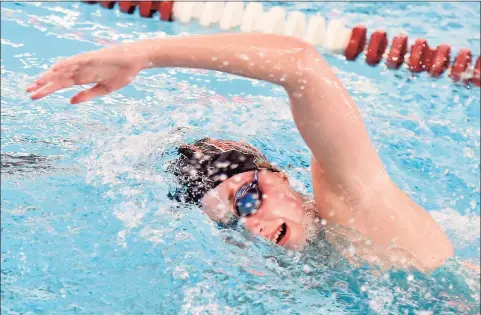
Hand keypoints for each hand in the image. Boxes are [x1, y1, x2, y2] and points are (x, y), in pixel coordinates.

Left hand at [26, 45, 146, 103]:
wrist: (135, 61)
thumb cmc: (122, 74)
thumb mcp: (104, 89)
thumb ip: (87, 95)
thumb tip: (70, 101)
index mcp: (83, 78)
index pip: (60, 85)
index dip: (47, 90)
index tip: (34, 97)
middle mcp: (80, 70)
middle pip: (58, 78)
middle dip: (43, 85)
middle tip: (28, 91)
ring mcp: (85, 63)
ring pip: (63, 69)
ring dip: (50, 75)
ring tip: (37, 83)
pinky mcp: (91, 57)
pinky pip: (76, 61)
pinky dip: (65, 65)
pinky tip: (54, 70)